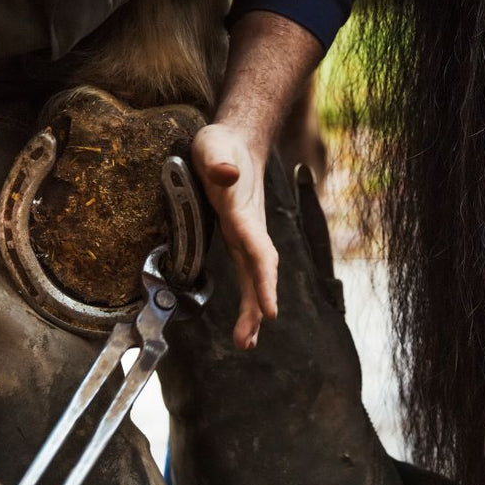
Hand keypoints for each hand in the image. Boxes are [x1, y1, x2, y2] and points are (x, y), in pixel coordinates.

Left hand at [192, 123, 278, 348]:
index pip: (257, 251)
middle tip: (248, 341)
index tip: (270, 310)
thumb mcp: (214, 144)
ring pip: (254, 278)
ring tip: (245, 343)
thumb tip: (226, 174)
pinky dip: (248, 300)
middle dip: (257, 307)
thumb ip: (219, 159)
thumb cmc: (221, 143)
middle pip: (259, 273)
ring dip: (253, 311)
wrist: (237, 141)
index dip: (264, 281)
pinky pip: (246, 274)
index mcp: (243, 213)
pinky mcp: (238, 240)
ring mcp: (246, 236)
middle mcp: (249, 230)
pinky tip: (244, 324)